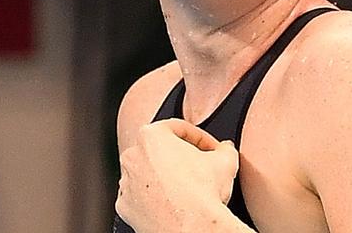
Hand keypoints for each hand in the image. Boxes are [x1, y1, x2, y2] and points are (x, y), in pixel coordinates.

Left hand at [116, 118, 238, 231]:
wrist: (192, 229)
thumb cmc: (203, 193)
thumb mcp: (226, 160)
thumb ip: (224, 148)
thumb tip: (225, 149)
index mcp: (152, 135)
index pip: (179, 129)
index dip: (201, 138)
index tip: (211, 149)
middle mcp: (133, 156)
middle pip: (160, 150)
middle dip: (181, 158)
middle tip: (200, 168)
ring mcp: (126, 183)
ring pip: (148, 173)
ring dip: (166, 178)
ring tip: (188, 189)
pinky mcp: (125, 207)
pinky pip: (141, 197)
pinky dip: (155, 199)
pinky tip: (173, 203)